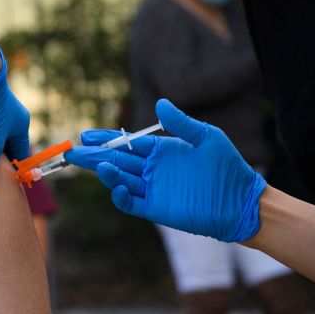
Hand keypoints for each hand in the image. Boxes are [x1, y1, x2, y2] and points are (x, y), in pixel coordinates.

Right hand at [63, 98, 266, 241]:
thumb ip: (182, 123)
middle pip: (116, 161)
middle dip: (93, 156)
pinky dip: (119, 195)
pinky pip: (131, 203)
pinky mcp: (156, 209)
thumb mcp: (207, 138)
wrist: (242, 202)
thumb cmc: (228, 168)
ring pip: (120, 180)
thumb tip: (160, 103)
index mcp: (161, 151)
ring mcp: (153, 190)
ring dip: (105, 173)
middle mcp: (153, 170)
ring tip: (95, 165)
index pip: (126, 144)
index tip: (86, 135)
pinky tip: (114, 186)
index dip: (105, 139)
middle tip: (72, 152)